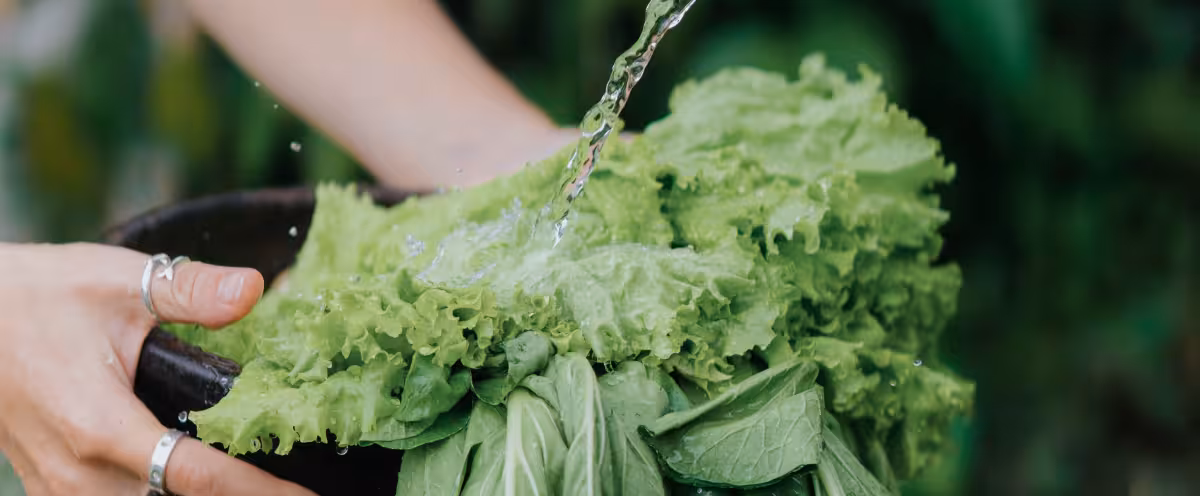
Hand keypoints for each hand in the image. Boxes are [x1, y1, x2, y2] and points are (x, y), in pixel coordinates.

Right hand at [0, 243, 315, 495]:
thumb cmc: (39, 296)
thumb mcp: (119, 281)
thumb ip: (191, 291)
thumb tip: (254, 289)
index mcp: (101, 426)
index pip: (199, 477)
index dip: (259, 491)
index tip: (306, 495)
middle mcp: (81, 474)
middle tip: (287, 482)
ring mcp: (61, 490)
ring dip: (197, 495)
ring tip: (248, 477)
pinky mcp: (53, 491)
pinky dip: (159, 495)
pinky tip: (197, 478)